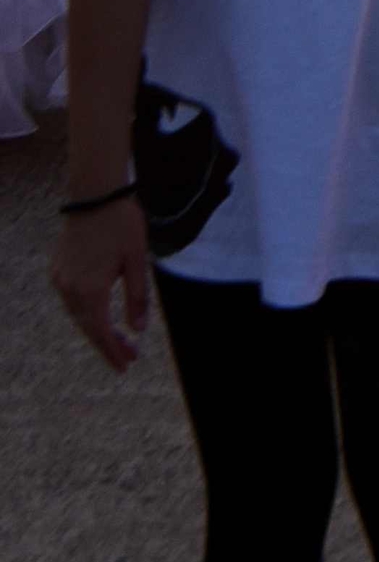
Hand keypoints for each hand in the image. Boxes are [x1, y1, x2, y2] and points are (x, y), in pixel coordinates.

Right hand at [52, 194, 154, 369]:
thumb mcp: (137, 261)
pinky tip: (100, 315)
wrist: (95, 195)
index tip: (126, 366)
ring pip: (77, 315)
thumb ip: (137, 297)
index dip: (113, 350)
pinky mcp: (57, 270)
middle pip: (87, 327)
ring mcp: (60, 279)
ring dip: (96, 329)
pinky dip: (86, 313)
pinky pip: (71, 300)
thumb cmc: (122, 225)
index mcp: (90, 289)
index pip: (101, 331)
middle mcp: (69, 288)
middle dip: (107, 344)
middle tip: (128, 359)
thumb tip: (138, 330)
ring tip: (119, 340)